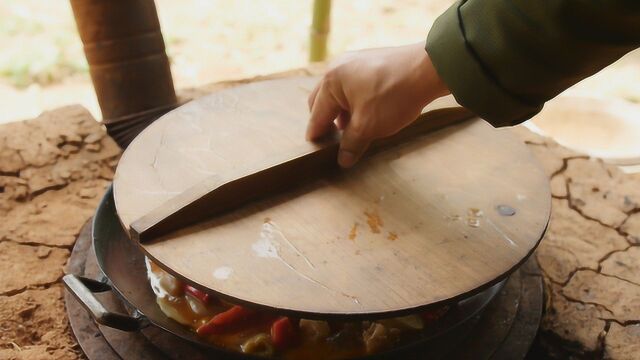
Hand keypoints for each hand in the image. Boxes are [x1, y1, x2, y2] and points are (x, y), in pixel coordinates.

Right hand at [306, 43, 449, 167]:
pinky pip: (352, 84)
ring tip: (351, 129)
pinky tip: (365, 113)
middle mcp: (338, 67)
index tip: (314, 149)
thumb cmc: (394, 96)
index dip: (316, 135)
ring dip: (341, 111)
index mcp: (331, 82)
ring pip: (338, 92)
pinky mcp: (370, 61)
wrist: (428, 69)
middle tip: (332, 140)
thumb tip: (343, 160)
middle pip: (322, 100)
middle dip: (325, 120)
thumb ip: (351, 144)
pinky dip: (353, 100)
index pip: (317, 115)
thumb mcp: (369, 126)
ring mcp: (354, 61)